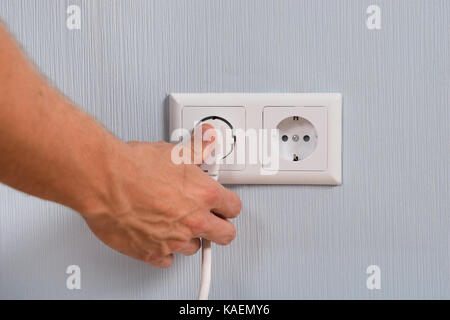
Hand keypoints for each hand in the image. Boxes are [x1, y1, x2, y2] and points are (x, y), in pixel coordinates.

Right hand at [80, 124, 241, 267]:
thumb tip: (209, 139)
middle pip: (226, 235)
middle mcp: (194, 221)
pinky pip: (167, 260)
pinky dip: (164, 251)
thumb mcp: (175, 151)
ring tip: (178, 224)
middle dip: (221, 227)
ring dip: (189, 238)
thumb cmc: (136, 166)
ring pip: (194, 248)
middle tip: (213, 220)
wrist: (105, 180)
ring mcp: (174, 240)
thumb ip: (198, 149)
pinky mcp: (152, 253)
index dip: (228, 205)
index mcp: (205, 195)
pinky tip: (159, 237)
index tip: (223, 204)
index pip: (234, 207)